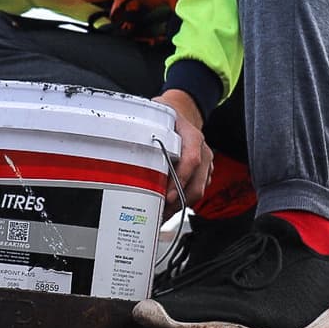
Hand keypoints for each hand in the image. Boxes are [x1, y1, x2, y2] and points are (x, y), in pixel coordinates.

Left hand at [153, 89, 210, 218]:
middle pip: (197, 183)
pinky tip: (167, 207)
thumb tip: (123, 141)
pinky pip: (196, 190)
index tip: (168, 196)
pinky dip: (183, 201)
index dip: (180, 180)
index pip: (191, 161)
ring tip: (161, 214)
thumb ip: (145, 128)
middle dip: (178, 202)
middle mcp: (203, 151)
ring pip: (198, 190)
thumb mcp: (157, 116)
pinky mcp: (204, 172)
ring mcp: (206, 163)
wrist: (183, 112)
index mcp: (192, 137)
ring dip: (180, 205)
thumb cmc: (168, 117)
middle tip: (160, 213)